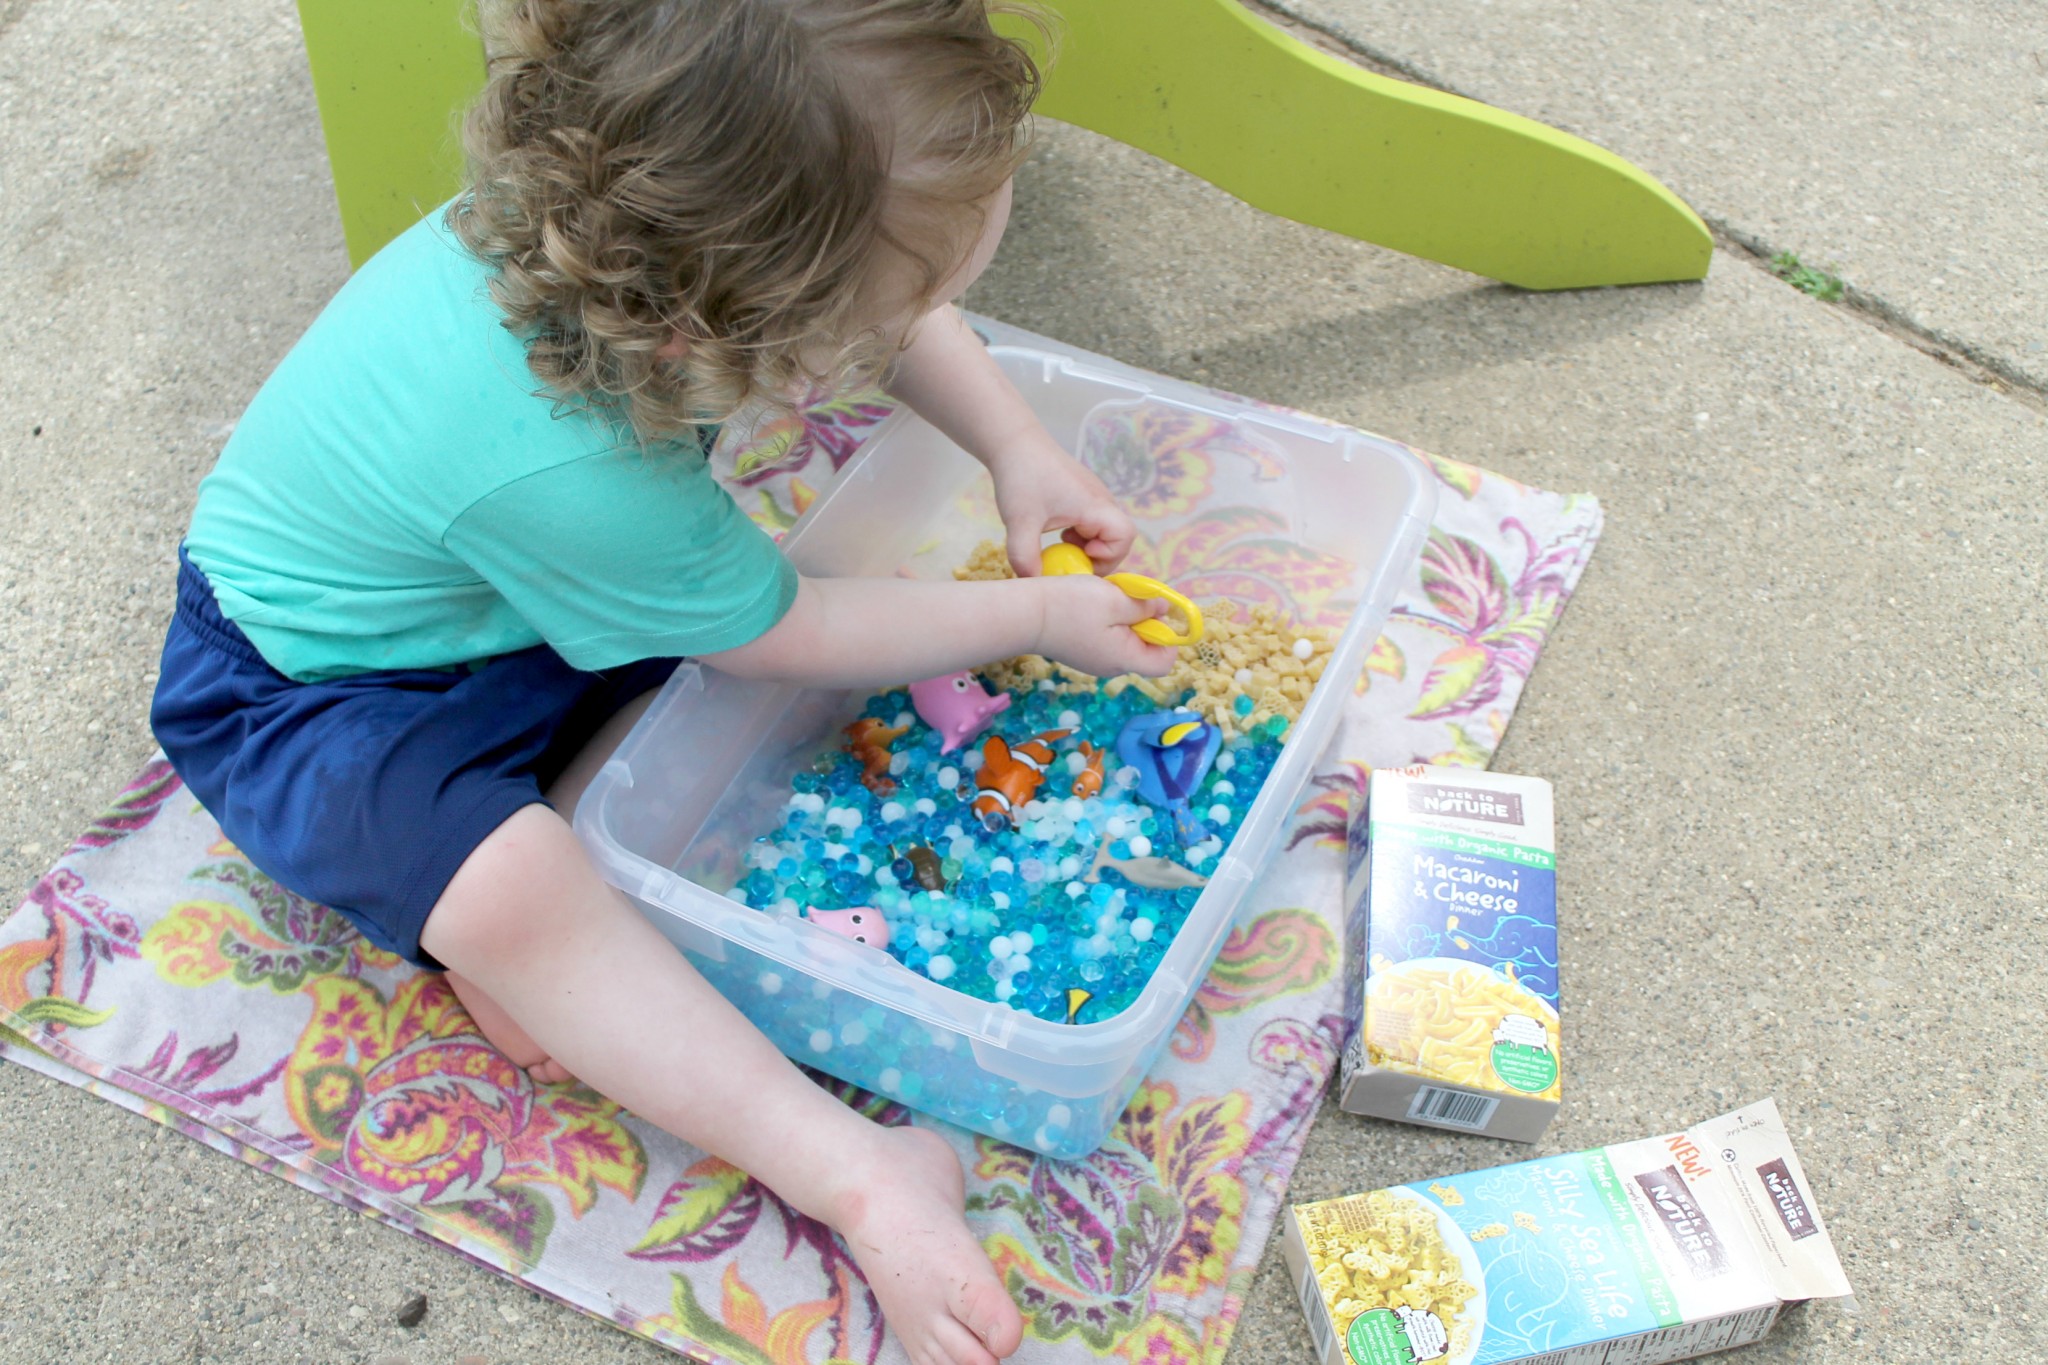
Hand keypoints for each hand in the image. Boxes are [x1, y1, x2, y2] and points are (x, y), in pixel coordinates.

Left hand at [989, 430, 1136, 576]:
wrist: (1014, 442)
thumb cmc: (1021, 477)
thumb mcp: (1019, 522)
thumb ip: (1024, 557)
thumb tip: (1032, 583)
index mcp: (1094, 505)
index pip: (1125, 536)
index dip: (1110, 555)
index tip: (1080, 557)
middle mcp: (1101, 500)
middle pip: (1118, 537)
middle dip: (1097, 556)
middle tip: (1070, 560)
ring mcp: (1093, 496)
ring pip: (1105, 530)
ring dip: (1087, 545)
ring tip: (1062, 546)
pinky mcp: (1082, 495)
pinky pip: (1093, 522)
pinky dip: (1080, 534)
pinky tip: (1057, 532)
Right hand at [1032, 575, 1177, 678]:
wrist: (1024, 614)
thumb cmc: (1071, 606)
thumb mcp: (1116, 599)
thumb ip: (1145, 606)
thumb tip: (1163, 610)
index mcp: (1124, 659)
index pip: (1164, 661)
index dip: (1169, 638)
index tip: (1157, 612)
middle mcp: (1111, 666)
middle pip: (1144, 648)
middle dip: (1143, 620)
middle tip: (1128, 597)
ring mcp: (1093, 660)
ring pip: (1124, 639)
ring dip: (1123, 616)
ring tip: (1108, 596)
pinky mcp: (1080, 651)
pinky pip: (1105, 637)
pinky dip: (1107, 620)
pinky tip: (1092, 603)